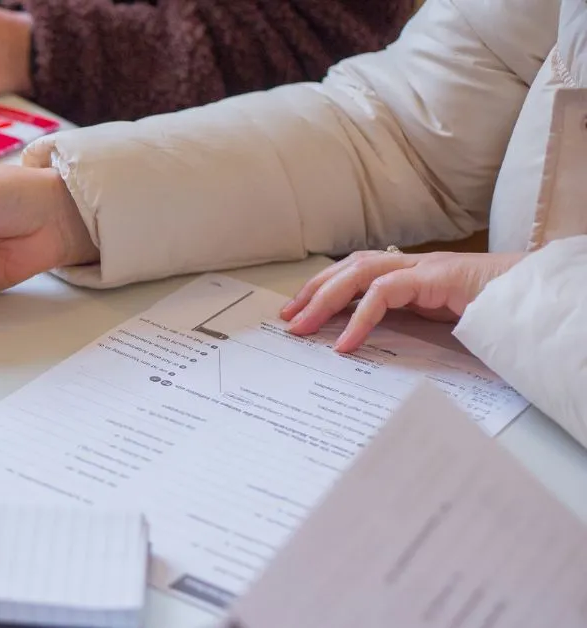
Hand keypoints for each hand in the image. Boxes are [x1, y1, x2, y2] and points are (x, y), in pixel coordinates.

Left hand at [280, 250, 525, 351]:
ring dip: (326, 299)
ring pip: (359, 273)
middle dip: (314, 291)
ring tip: (303, 328)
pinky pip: (385, 293)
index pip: (357, 273)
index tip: (300, 314)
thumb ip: (407, 327)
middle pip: (349, 267)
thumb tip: (366, 346)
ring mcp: (424, 268)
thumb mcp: (439, 325)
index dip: (325, 289)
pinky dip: (360, 317)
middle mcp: (412, 266)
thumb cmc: (493, 314)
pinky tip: (345, 343)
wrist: (534, 299)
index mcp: (411, 275)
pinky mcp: (435, 278)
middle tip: (288, 320)